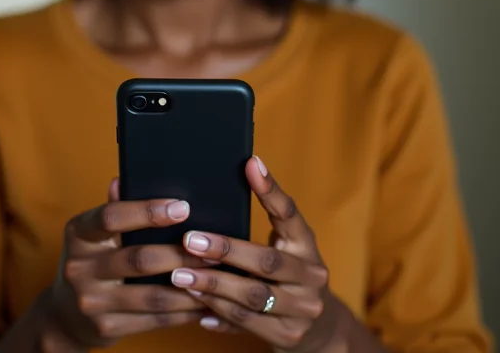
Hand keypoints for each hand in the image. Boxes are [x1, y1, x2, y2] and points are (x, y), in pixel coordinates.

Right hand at [44, 180, 207, 349]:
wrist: (64, 316)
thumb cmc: (92, 261)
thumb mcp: (94, 233)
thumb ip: (114, 208)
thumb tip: (122, 180)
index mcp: (78, 234)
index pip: (111, 217)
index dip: (147, 211)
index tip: (182, 207)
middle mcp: (79, 268)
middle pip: (138, 259)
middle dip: (180, 253)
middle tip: (211, 246)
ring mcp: (92, 302)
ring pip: (151, 295)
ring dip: (189, 285)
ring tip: (216, 274)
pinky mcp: (106, 328)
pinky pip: (153, 319)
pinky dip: (183, 312)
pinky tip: (203, 302)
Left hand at [172, 157, 343, 351]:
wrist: (319, 327)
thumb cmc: (289, 272)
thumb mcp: (286, 243)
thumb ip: (266, 216)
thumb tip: (240, 170)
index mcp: (307, 244)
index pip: (290, 212)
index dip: (270, 188)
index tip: (249, 163)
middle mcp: (311, 275)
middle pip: (266, 261)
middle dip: (225, 250)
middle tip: (189, 240)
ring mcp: (302, 309)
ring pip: (252, 296)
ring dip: (213, 285)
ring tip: (180, 275)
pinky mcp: (288, 336)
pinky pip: (246, 324)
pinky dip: (218, 313)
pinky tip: (196, 304)